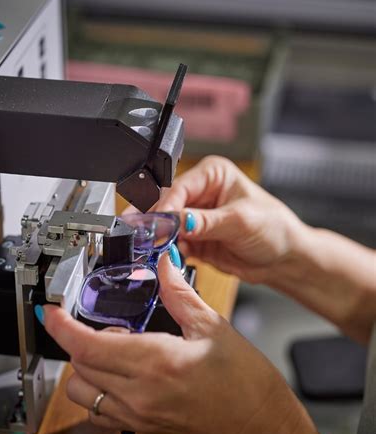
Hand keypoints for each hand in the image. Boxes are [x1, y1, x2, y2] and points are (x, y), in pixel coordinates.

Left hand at [43, 255, 322, 433]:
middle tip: (99, 321)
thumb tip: (164, 266)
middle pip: (78, 367)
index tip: (49, 311)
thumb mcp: (214, 328)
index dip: (60, 327)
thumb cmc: (247, 385)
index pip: (87, 345)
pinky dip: (98, 389)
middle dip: (76, 340)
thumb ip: (179, 294)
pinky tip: (124, 373)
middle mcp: (139, 395)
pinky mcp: (143, 427)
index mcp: (156, 363)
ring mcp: (138, 416)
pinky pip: (100, 410)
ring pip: (83, 392)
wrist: (263, 431)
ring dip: (86, 366)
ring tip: (114, 348)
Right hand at [153, 156, 305, 284]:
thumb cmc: (274, 228)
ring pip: (167, 226)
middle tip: (149, 237)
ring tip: (157, 249)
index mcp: (213, 175)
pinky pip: (174, 244)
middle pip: (168, 206)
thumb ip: (205, 222)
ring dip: (162, 239)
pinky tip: (171, 256)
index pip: (180, 188)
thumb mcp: (240, 221)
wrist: (283, 259)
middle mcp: (201, 193)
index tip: (157, 224)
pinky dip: (170, 251)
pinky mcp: (194, 238)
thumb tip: (177, 220)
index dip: (167, 207)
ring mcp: (196, 217)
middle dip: (159, 223)